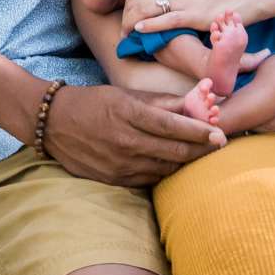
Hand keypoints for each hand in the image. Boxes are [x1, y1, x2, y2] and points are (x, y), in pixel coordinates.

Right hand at [41, 83, 222, 185]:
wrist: (53, 124)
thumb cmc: (93, 102)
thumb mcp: (124, 94)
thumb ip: (160, 102)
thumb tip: (193, 102)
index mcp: (128, 114)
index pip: (172, 126)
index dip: (199, 131)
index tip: (220, 134)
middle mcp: (124, 141)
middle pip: (174, 150)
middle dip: (201, 149)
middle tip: (220, 145)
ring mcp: (119, 164)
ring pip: (165, 167)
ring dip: (186, 161)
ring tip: (202, 153)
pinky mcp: (114, 179)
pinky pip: (150, 178)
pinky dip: (166, 170)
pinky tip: (176, 163)